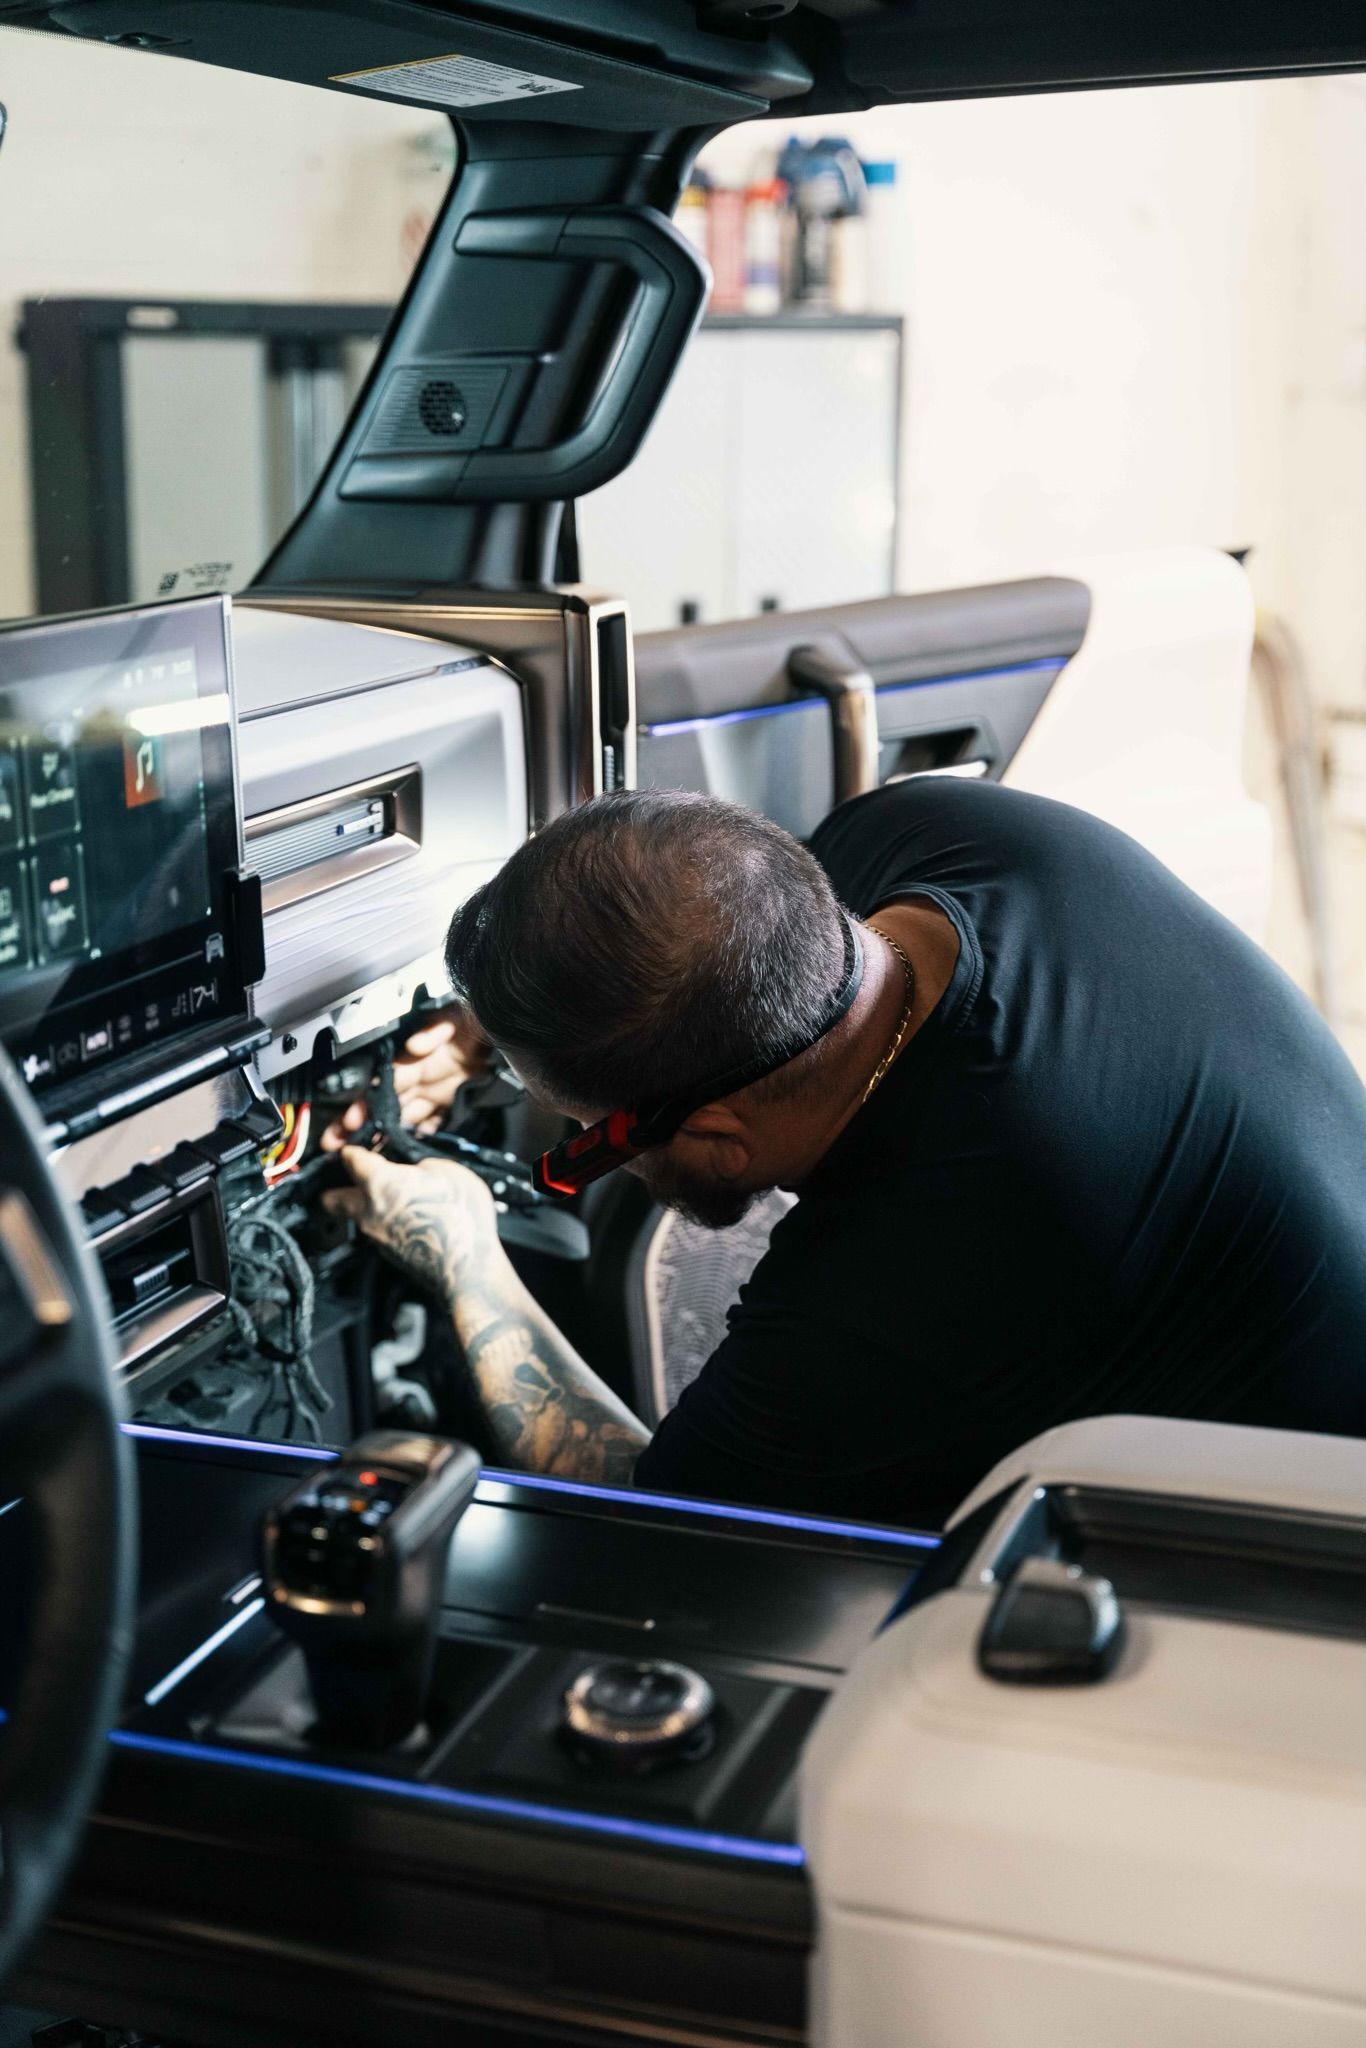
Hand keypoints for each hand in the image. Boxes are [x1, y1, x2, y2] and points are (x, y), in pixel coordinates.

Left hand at [320, 1148, 501, 1305]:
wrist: (468, 1269)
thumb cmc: (461, 1220)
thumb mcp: (450, 1172)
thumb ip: (422, 1166)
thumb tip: (416, 1169)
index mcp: (380, 1183)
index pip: (350, 1158)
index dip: (355, 1149)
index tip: (361, 1147)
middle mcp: (368, 1211)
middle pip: (331, 1198)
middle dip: (338, 1186)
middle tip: (358, 1177)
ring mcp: (375, 1237)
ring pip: (355, 1217)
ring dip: (367, 1206)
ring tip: (396, 1198)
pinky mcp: (388, 1254)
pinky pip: (378, 1232)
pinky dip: (387, 1224)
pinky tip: (412, 1219)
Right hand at [321, 1011, 489, 1150]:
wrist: (497, 1024)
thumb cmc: (469, 1017)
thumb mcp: (451, 1018)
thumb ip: (433, 1031)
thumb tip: (414, 1046)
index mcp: (413, 1060)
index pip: (381, 1085)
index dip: (365, 1103)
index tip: (349, 1121)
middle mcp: (418, 1078)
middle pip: (384, 1105)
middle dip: (362, 1125)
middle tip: (340, 1144)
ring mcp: (433, 1090)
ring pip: (403, 1117)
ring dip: (385, 1133)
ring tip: (368, 1153)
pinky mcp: (451, 1099)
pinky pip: (433, 1120)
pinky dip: (422, 1132)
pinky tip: (409, 1146)